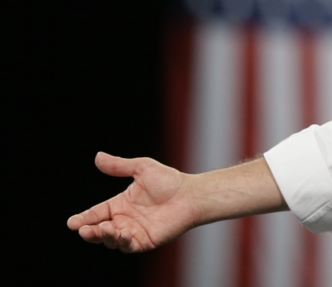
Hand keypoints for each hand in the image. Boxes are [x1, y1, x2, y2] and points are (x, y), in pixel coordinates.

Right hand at [67, 152, 196, 252]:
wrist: (190, 194)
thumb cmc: (169, 180)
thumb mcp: (141, 169)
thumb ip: (119, 166)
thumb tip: (97, 156)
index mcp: (120, 204)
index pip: (96, 213)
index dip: (84, 218)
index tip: (72, 223)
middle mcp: (124, 220)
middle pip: (99, 230)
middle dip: (89, 231)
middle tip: (83, 229)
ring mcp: (133, 231)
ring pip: (111, 239)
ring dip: (104, 237)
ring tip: (103, 228)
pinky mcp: (145, 241)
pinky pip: (128, 245)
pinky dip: (122, 241)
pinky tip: (122, 233)